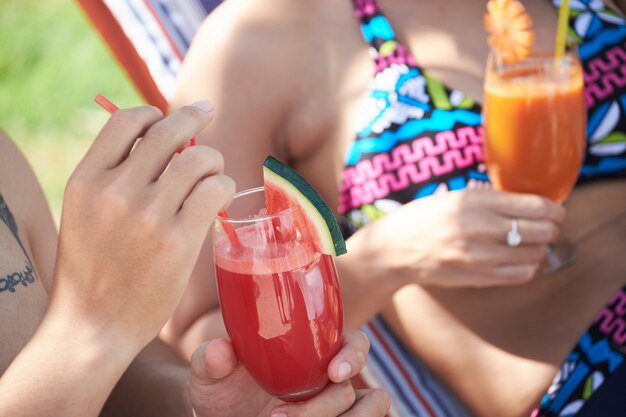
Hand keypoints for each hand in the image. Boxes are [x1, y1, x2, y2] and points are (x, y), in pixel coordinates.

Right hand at [49, 102, 234, 354]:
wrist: (92, 327)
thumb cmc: (93, 269)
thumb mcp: (85, 212)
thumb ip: (114, 176)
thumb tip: (162, 138)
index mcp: (86, 179)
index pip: (127, 120)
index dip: (155, 113)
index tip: (173, 116)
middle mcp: (115, 191)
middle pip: (169, 129)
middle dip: (195, 117)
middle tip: (208, 114)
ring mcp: (148, 216)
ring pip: (200, 158)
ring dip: (213, 160)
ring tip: (212, 175)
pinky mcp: (178, 241)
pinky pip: (216, 190)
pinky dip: (224, 187)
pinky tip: (220, 199)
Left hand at [189, 330, 389, 416]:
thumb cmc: (222, 393)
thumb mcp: (210, 376)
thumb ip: (210, 360)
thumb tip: (219, 350)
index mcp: (314, 353)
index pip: (355, 344)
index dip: (354, 356)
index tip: (334, 372)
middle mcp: (331, 382)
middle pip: (352, 390)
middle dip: (320, 408)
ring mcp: (335, 411)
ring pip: (367, 413)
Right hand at [349, 188, 564, 287]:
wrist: (395, 250)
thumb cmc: (423, 218)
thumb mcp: (454, 196)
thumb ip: (489, 199)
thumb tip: (527, 203)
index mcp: (476, 201)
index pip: (536, 205)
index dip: (555, 209)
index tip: (556, 210)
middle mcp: (481, 227)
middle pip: (542, 230)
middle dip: (552, 228)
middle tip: (548, 226)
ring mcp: (481, 256)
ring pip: (535, 254)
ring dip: (539, 248)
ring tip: (531, 243)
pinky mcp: (478, 277)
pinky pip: (521, 274)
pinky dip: (528, 267)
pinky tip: (519, 260)